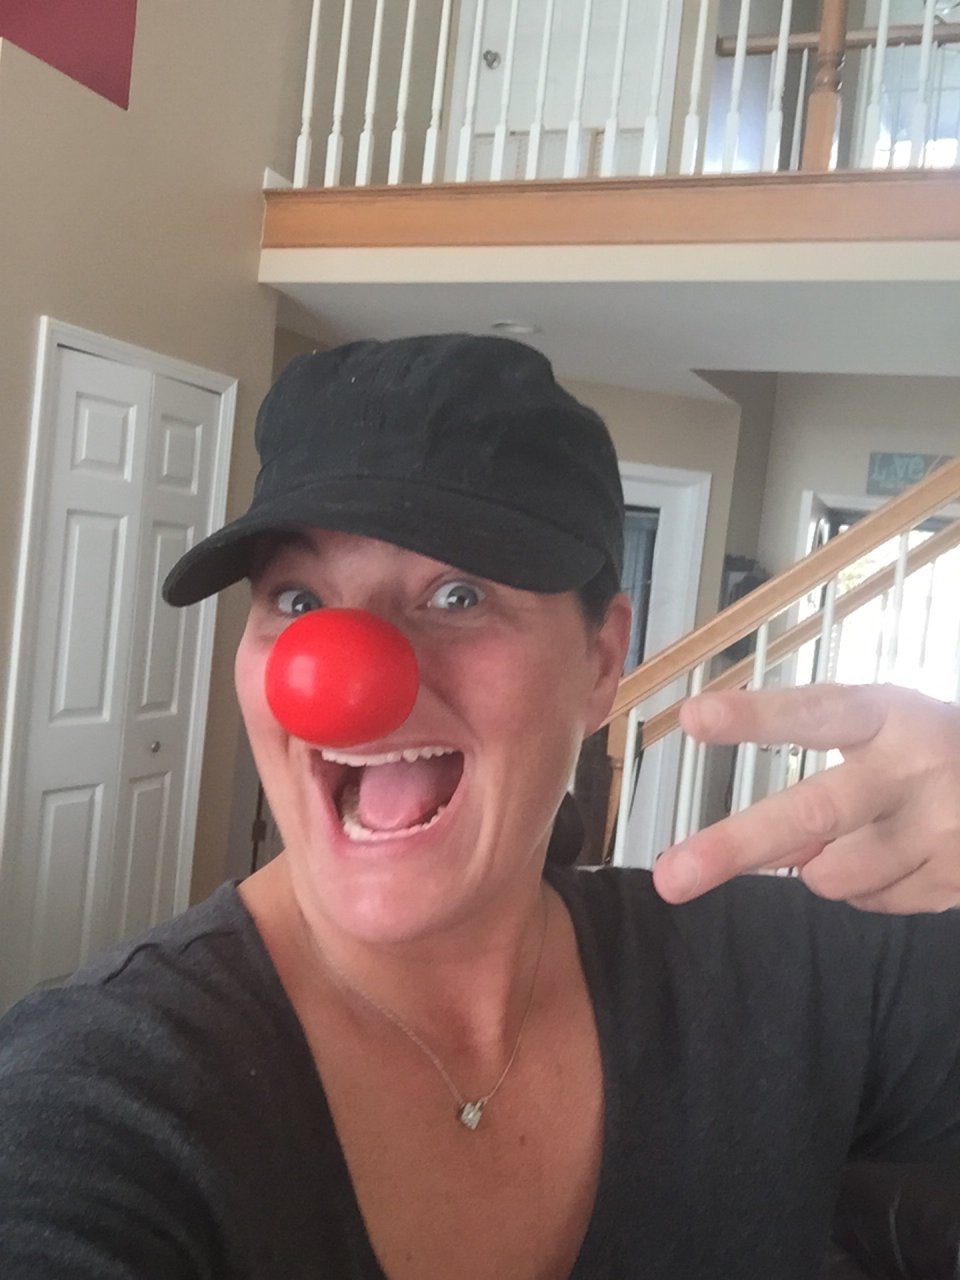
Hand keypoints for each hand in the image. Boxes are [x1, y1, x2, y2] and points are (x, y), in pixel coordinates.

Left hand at [652, 683, 959, 912]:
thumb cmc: (927, 749)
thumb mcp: (880, 729)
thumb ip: (819, 769)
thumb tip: (757, 839)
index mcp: (888, 716)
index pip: (813, 713)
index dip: (754, 718)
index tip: (692, 717)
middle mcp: (914, 770)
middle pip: (814, 813)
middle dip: (735, 847)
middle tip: (671, 877)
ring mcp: (941, 832)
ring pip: (831, 876)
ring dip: (821, 866)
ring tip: (861, 832)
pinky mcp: (954, 882)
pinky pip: (869, 903)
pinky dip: (866, 887)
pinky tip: (899, 853)